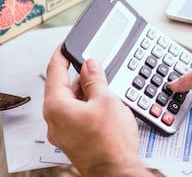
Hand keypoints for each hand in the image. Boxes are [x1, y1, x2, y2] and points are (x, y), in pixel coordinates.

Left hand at [43, 45, 151, 176]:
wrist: (116, 171)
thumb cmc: (110, 141)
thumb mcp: (105, 100)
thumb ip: (95, 79)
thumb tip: (90, 65)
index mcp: (57, 107)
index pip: (54, 72)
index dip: (61, 56)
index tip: (65, 46)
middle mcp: (56, 120)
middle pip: (64, 88)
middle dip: (81, 76)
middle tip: (97, 68)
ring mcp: (64, 132)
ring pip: (73, 103)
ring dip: (87, 93)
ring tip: (107, 89)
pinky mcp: (75, 139)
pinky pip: (78, 116)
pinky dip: (89, 107)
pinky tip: (105, 106)